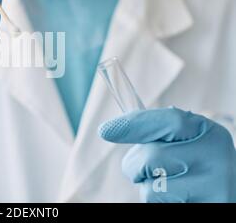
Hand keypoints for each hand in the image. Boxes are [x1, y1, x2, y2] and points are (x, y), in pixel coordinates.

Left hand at [99, 107, 235, 201]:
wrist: (229, 190)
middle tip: (141, 169)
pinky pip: (158, 206)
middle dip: (135, 164)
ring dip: (146, 188)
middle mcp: (216, 159)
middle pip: (151, 157)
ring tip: (165, 185)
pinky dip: (157, 202)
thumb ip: (158, 131)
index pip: (170, 120)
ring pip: (152, 189)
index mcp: (210, 133)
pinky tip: (176, 198)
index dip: (134, 124)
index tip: (105, 130)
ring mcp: (215, 190)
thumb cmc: (197, 163)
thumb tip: (110, 129)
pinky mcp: (208, 209)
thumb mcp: (187, 140)